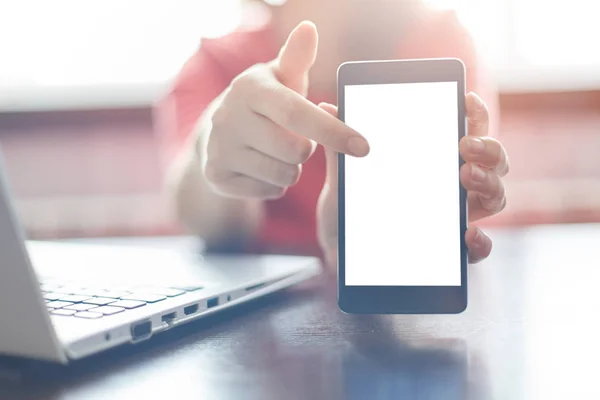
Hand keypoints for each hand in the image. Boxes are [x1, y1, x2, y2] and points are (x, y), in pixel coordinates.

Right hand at [202, 21, 368, 198]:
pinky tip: (264, 167)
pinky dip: (275, 184)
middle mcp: (229, 117)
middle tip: (297, 138)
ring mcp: (219, 149)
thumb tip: (309, 29)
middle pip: (295, 151)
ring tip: (279, 152)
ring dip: (292, 168)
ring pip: (284, 175)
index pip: (297, 113)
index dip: (333, 131)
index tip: (363, 146)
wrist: (219, 133)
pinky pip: (269, 192)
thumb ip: (297, 58)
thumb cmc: (266, 102)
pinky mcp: (217, 176)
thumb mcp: (280, 78)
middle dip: (307, 149)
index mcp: (250, 89)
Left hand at [316, 93, 508, 266]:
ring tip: (467, 177)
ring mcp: (456, 215)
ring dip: (489, 183)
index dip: (474, 113)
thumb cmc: (349, 208)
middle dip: (488, 147)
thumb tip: (331, 107)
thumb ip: (343, 148)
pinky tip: (469, 235)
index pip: (466, 130)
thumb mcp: (345, 177)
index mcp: (433, 159)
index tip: (466, 99)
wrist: (339, 250)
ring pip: (495, 195)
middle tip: (466, 145)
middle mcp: (453, 183)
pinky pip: (479, 246)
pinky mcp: (452, 249)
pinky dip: (481, 241)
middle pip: (493, 159)